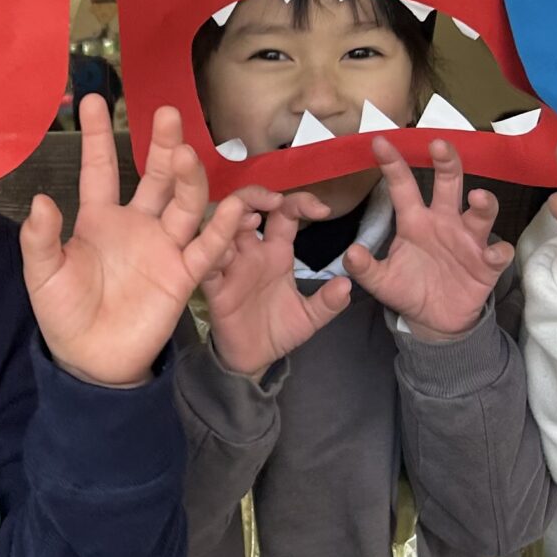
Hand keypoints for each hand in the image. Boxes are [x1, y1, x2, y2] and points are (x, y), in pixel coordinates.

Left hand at [22, 98, 249, 387]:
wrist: (91, 361)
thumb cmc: (64, 314)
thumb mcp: (43, 275)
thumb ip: (41, 239)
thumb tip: (40, 201)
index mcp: (99, 219)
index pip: (99, 169)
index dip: (97, 136)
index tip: (93, 100)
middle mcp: (137, 225)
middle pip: (155, 177)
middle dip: (162, 145)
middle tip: (167, 112)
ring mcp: (163, 248)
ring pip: (184, 204)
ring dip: (188, 179)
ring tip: (186, 154)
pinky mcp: (183, 276)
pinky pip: (206, 248)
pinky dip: (220, 229)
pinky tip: (232, 206)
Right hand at [199, 187, 353, 377]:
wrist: (253, 360)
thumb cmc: (278, 331)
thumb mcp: (310, 317)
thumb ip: (328, 302)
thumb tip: (347, 285)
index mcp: (276, 252)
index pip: (285, 214)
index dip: (301, 202)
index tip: (323, 211)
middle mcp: (252, 253)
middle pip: (246, 209)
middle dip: (256, 195)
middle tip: (272, 201)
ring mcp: (231, 268)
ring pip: (222, 229)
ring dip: (232, 218)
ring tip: (248, 219)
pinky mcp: (215, 288)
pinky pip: (209, 265)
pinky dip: (214, 254)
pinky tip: (225, 252)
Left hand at [347, 138, 513, 339]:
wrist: (433, 321)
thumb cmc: (408, 289)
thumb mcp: (381, 281)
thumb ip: (365, 268)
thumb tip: (350, 254)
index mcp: (415, 221)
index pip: (403, 186)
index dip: (393, 164)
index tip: (379, 141)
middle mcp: (444, 221)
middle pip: (449, 184)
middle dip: (447, 163)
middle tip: (439, 144)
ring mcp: (468, 240)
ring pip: (481, 213)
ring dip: (483, 204)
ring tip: (477, 197)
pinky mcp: (486, 264)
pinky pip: (498, 253)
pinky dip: (498, 251)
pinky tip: (493, 253)